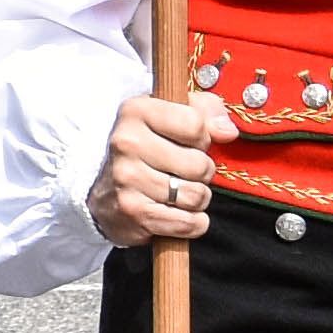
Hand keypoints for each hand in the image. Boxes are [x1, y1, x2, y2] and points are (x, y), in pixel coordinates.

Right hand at [85, 89, 237, 244]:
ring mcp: (127, 178)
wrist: (104, 192)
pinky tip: (175, 212)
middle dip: (202, 173)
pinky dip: (190, 222)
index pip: (196, 125)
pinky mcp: (133, 211)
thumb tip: (228, 132)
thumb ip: (206, 110)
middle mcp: (126, 142)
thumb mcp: (171, 114)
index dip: (203, 138)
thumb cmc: (146, 149)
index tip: (190, 143)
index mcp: (136, 111)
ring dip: (196, 198)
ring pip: (196, 196)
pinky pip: (188, 222)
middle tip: (184, 172)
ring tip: (178, 192)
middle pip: (200, 165)